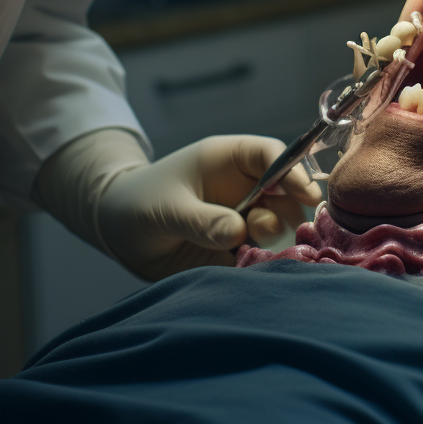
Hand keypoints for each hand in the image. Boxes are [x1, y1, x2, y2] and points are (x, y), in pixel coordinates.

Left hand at [97, 135, 320, 279]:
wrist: (116, 230)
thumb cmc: (138, 203)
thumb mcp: (166, 209)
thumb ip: (202, 220)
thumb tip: (237, 233)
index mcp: (229, 162)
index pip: (273, 157)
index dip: (293, 172)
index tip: (306, 194)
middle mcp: (244, 189)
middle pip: (286, 196)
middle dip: (282, 212)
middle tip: (258, 229)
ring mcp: (243, 220)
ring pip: (279, 228)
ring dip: (270, 240)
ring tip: (243, 250)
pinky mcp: (236, 250)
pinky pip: (261, 256)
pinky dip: (261, 264)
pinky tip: (245, 266)